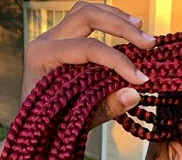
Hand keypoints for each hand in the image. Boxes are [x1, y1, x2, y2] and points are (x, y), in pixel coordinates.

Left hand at [21, 2, 153, 128]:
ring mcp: (55, 37)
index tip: (141, 79)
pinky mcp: (65, 41)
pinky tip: (129, 29)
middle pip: (86, 16)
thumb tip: (136, 94)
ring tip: (141, 29)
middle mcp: (46, 40)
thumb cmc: (51, 125)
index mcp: (42, 56)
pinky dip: (110, 21)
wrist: (33, 126)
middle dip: (121, 27)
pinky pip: (87, 20)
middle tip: (148, 43)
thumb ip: (106, 107)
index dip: (117, 61)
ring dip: (116, 17)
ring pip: (86, 10)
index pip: (87, 48)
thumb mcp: (79, 120)